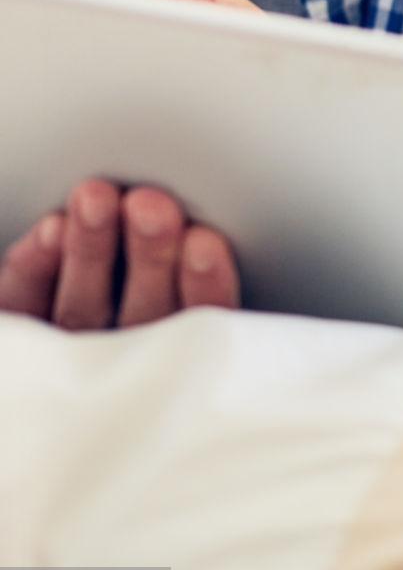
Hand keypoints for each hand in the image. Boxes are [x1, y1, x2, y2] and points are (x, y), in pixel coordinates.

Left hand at [0, 179, 240, 329]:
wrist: (46, 370)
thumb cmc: (147, 299)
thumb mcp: (190, 286)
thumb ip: (203, 257)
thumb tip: (209, 218)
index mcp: (187, 344)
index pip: (206, 318)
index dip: (207, 285)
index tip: (205, 242)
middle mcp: (131, 353)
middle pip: (144, 311)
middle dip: (149, 256)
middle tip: (149, 207)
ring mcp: (72, 349)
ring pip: (82, 307)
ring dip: (91, 249)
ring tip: (95, 198)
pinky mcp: (27, 332)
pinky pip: (25, 306)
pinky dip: (35, 268)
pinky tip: (52, 229)